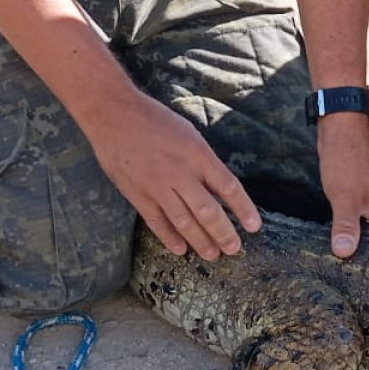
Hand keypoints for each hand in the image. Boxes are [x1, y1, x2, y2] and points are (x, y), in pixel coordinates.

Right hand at [87, 91, 260, 259]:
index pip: (228, 187)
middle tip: (234, 249)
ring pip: (183, 221)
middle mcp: (180, 172)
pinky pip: (157, 222)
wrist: (114, 115)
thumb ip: (204, 162)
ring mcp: (157, 186)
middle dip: (223, 234)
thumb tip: (219, 189)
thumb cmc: (155, 120)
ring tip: (212, 255)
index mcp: (197, 154)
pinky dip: (169, 238)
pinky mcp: (137, 194)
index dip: (243, 209)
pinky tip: (180, 249)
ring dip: (200, 241)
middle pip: (208, 211)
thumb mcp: (189, 134)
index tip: (254, 226)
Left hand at [316, 116, 368, 258]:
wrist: (341, 132)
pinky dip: (356, 230)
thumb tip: (344, 253)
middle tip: (360, 279)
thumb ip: (346, 226)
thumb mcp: (344, 198)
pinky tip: (346, 240)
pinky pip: (364, 220)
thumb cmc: (346, 162)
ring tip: (352, 267)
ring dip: (363, 243)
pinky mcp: (365, 197)